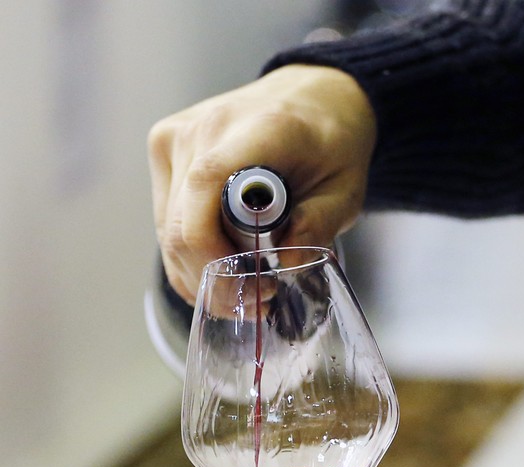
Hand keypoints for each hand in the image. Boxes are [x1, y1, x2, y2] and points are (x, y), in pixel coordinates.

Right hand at [147, 64, 376, 303]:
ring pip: (168, 235)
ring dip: (202, 277)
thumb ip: (321, 222)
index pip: (204, 192)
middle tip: (259, 302)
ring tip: (246, 292)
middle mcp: (201, 130)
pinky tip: (221, 275)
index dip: (216, 254)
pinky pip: (165, 224)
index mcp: (253, 129)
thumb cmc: (331, 140)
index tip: (258, 286)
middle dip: (215, 280)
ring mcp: (175, 140)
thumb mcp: (347, 186)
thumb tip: (287, 262)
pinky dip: (190, 260)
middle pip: (180, 228)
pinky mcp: (165, 153)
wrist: (309, 96)